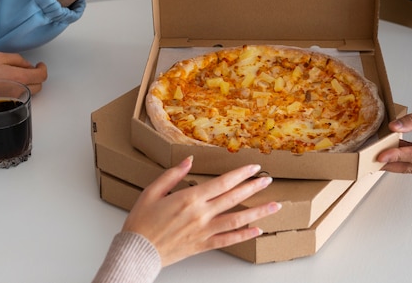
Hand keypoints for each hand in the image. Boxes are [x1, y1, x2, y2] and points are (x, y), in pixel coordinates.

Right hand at [0, 52, 46, 111]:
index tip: (39, 65)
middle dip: (36, 77)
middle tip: (28, 69)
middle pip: (39, 86)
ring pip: (29, 93)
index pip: (42, 76)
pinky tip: (8, 85)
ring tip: (16, 76)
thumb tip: (27, 65)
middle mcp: (20, 91)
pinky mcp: (6, 106)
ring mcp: (13, 101)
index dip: (43, 69)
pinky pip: (19, 98)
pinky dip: (19, 91)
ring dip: (28, 84)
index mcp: (20, 78)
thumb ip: (17, 60)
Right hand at [122, 157, 281, 266]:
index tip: (253, 167)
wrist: (137, 251)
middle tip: (268, 180)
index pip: (222, 183)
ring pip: (237, 220)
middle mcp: (201, 215)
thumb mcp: (152, 191)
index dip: (240, 174)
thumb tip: (189, 160)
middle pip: (234, 198)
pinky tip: (257, 230)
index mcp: (190, 198)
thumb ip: (173, 175)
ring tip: (274, 205)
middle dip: (254, 188)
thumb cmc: (141, 222)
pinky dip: (244, 236)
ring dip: (258, 212)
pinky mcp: (203, 245)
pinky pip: (228, 240)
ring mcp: (204, 231)